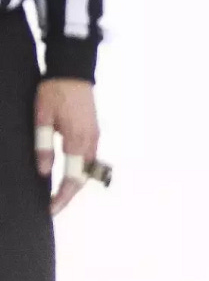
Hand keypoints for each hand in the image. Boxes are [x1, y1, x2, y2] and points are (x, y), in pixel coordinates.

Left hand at [35, 77, 100, 215]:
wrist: (74, 70)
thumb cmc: (54, 92)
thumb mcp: (41, 118)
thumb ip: (43, 146)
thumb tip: (45, 171)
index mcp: (77, 140)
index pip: (73, 178)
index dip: (62, 197)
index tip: (50, 210)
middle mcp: (90, 141)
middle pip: (83, 177)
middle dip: (69, 194)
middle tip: (52, 206)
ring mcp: (94, 136)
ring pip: (88, 168)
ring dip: (75, 182)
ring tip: (58, 193)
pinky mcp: (94, 130)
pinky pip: (89, 157)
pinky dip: (80, 170)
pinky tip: (67, 172)